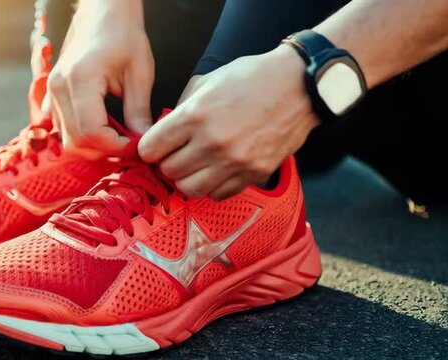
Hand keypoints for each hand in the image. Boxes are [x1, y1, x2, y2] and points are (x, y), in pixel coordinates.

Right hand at [45, 0, 153, 154]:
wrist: (102, 14)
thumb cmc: (123, 35)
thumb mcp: (140, 73)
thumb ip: (139, 111)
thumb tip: (144, 143)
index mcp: (80, 79)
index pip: (91, 132)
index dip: (115, 146)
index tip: (136, 146)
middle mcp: (59, 88)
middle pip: (76, 141)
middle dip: (104, 151)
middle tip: (129, 146)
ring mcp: (51, 93)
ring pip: (66, 140)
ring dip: (93, 146)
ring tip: (118, 138)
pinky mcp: (52, 97)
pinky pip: (62, 129)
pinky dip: (81, 136)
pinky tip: (103, 128)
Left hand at [138, 45, 318, 200]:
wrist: (299, 85)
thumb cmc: (253, 78)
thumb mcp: (207, 82)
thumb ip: (182, 109)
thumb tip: (164, 131)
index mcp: (195, 116)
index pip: (151, 149)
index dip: (149, 148)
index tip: (155, 146)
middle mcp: (212, 143)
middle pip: (168, 171)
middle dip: (167, 163)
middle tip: (176, 154)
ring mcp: (234, 162)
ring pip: (189, 189)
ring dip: (187, 179)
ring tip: (195, 166)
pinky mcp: (253, 174)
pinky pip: (218, 194)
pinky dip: (212, 186)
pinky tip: (217, 170)